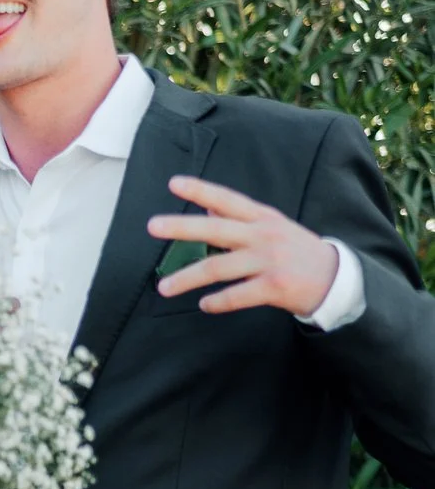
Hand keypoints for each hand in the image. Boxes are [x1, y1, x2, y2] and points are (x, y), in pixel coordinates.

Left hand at [149, 176, 338, 316]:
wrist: (336, 279)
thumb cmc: (296, 252)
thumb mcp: (272, 227)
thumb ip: (240, 219)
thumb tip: (205, 208)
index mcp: (262, 218)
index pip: (227, 200)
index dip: (201, 190)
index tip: (173, 184)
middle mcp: (264, 235)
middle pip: (216, 229)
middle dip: (182, 227)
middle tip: (152, 225)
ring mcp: (270, 261)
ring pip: (219, 267)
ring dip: (187, 278)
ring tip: (164, 287)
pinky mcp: (275, 286)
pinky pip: (237, 295)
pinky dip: (218, 302)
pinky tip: (204, 305)